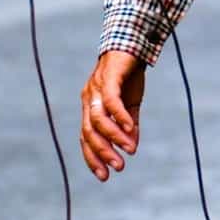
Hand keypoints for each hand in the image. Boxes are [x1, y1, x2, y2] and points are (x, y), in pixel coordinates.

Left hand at [80, 50, 145, 180]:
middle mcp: (89, 99)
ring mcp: (96, 89)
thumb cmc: (129, 74)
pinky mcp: (109, 78)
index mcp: (90, 107)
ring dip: (113, 138)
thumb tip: (131, 147)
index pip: (86, 138)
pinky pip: (111, 102)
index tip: (104, 176)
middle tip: (118, 168)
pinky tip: (130, 129)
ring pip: (98, 120)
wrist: (133, 43)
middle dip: (102, 153)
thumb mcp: (131, 105)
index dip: (92, 158)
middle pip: (88, 132)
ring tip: (128, 150)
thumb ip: (130, 126)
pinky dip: (120, 117)